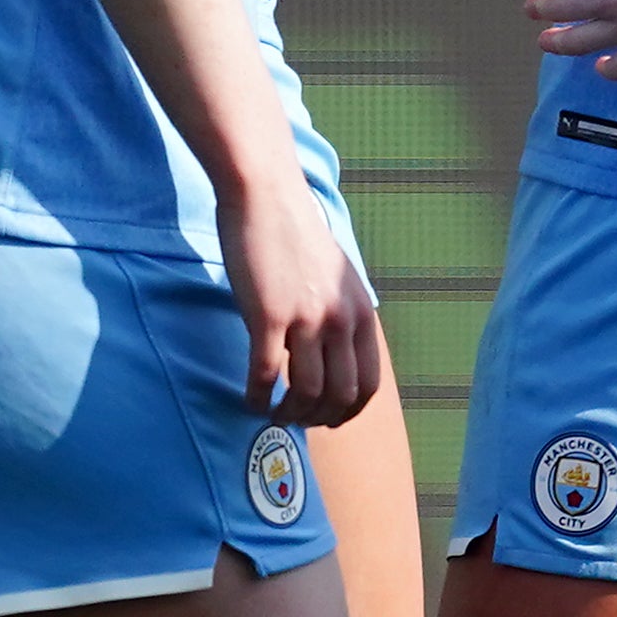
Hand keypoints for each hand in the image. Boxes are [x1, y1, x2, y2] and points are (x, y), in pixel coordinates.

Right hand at [226, 177, 382, 430]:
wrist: (267, 196)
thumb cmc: (296, 234)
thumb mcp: (338, 277)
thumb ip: (342, 313)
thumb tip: (334, 352)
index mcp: (361, 313)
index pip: (367, 384)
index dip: (347, 412)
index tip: (326, 419)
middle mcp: (341, 320)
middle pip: (339, 396)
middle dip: (318, 419)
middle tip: (295, 420)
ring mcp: (307, 319)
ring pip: (306, 393)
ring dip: (288, 414)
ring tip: (272, 415)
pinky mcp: (269, 316)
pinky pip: (265, 375)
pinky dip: (256, 398)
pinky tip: (248, 401)